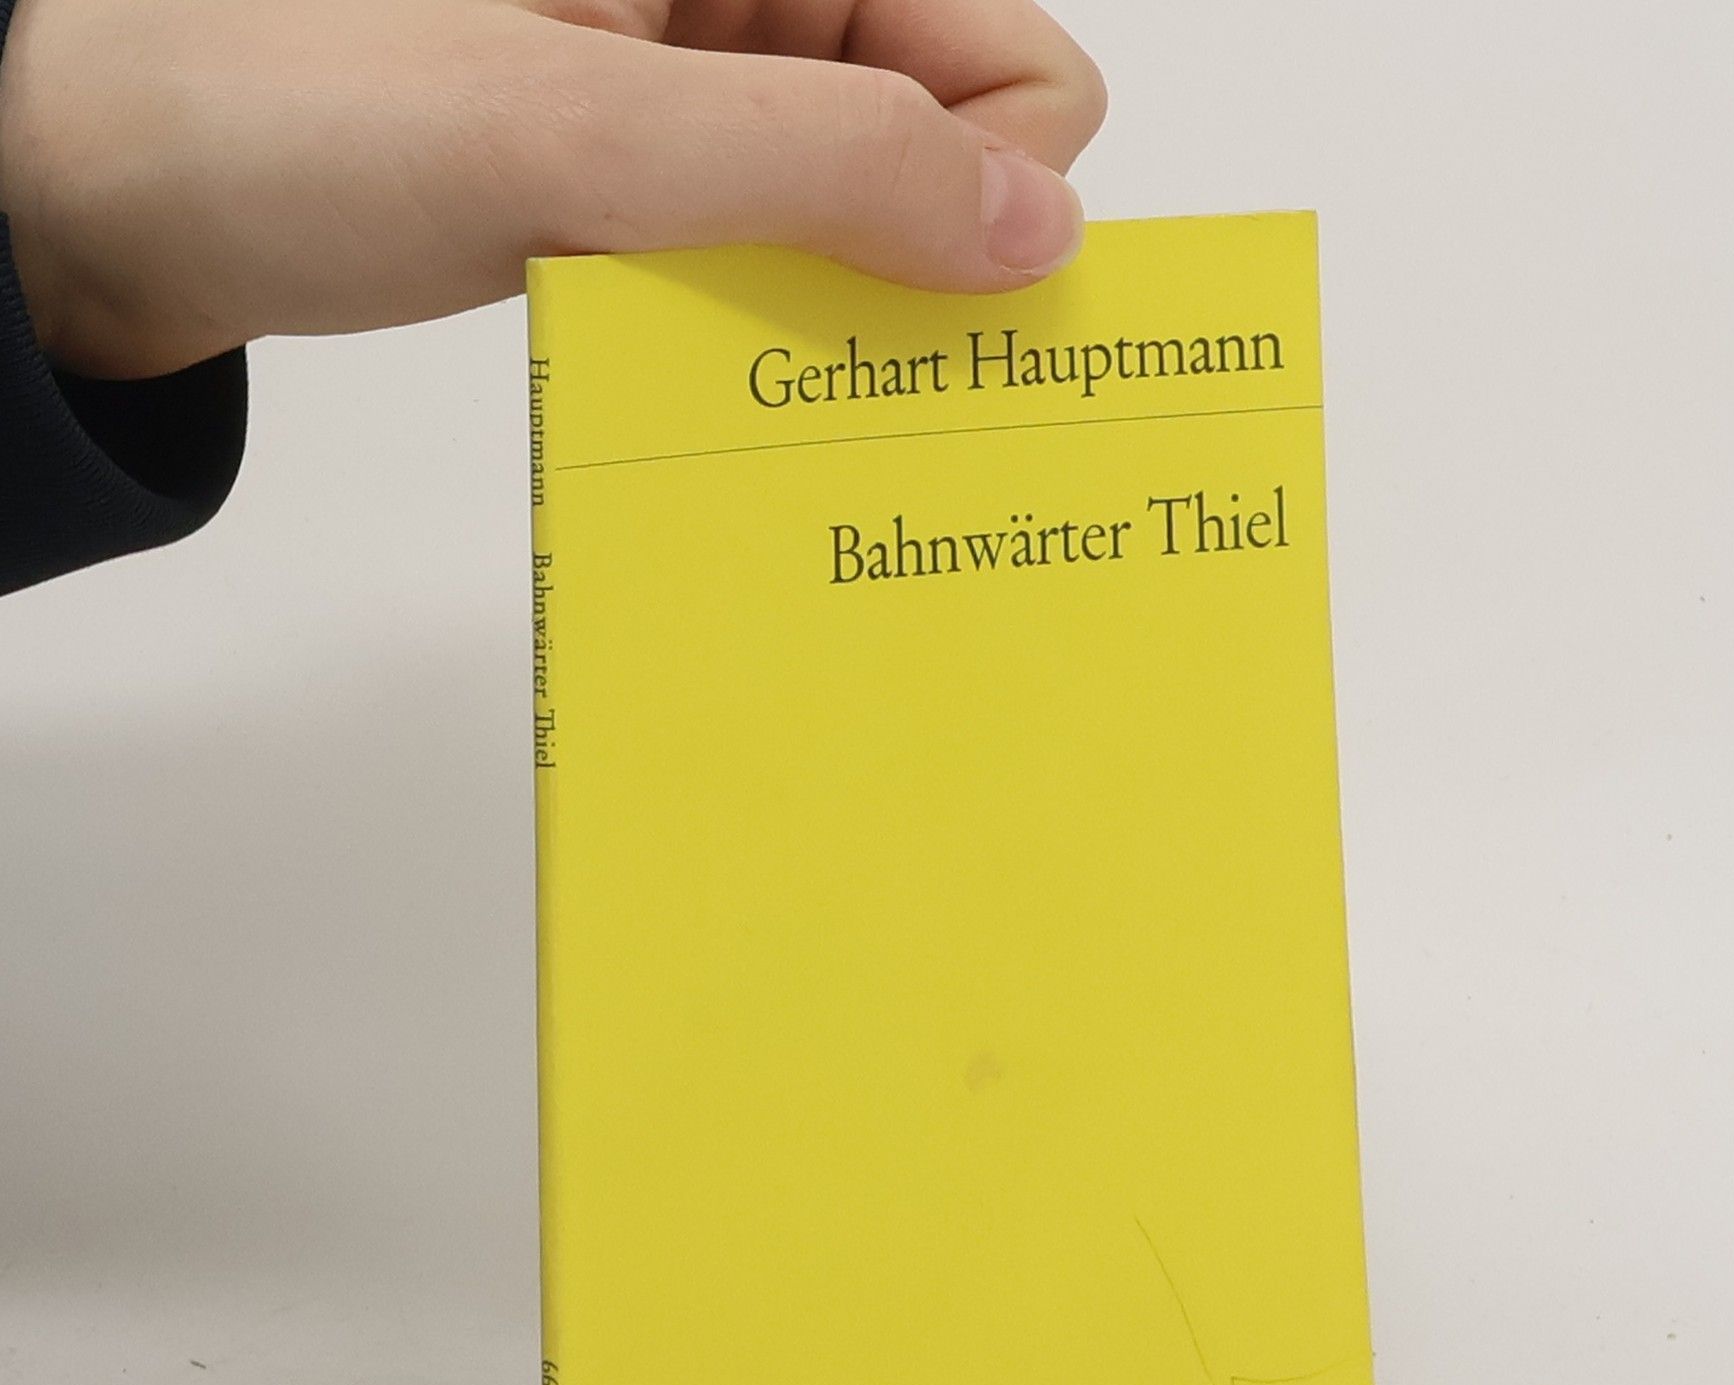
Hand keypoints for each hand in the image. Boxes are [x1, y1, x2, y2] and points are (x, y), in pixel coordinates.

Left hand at [0, 0, 1103, 379]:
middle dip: (921, 261)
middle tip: (822, 355)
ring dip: (836, 313)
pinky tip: (704, 376)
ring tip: (737, 371)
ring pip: (863, 214)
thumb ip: (822, 164)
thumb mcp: (577, 132)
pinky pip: (768, 256)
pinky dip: (762, 328)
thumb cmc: (285, 108)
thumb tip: (1037, 232)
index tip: (918, 298)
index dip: (992, 185)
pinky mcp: (636, 181)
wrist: (98, 183)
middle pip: (952, 138)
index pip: (1013, 59)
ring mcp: (690, 96)